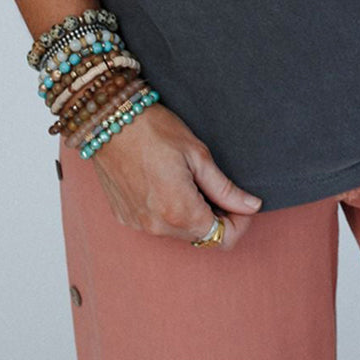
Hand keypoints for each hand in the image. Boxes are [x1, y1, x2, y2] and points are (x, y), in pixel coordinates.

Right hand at [89, 100, 262, 250]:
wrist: (108, 120)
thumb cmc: (153, 130)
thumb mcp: (197, 154)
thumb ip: (225, 188)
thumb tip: (251, 206)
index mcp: (180, 212)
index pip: (222, 239)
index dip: (239, 222)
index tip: (240, 201)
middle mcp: (157, 227)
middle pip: (201, 237)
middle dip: (216, 216)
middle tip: (215, 183)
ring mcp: (138, 224)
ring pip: (179, 231)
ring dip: (192, 213)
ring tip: (189, 178)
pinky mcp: (125, 216)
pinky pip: (156, 224)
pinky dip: (168, 210)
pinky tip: (166, 181)